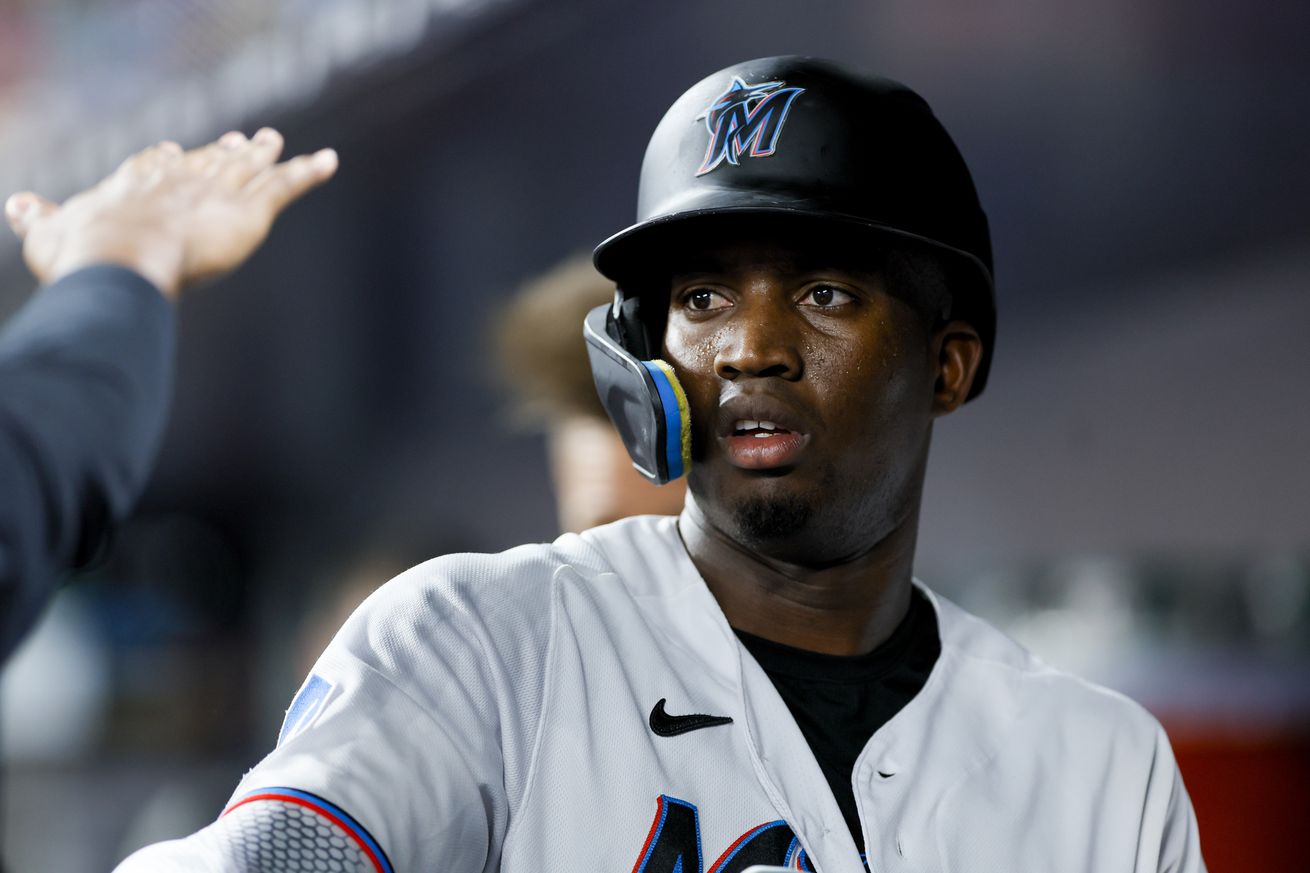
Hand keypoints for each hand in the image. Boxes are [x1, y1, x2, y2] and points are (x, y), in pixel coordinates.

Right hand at [4, 128, 337, 299]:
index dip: (167, 160)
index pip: (156, 165)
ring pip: (247, 168)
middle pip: (206, 160)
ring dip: (262, 153)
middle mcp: (181, 179)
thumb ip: (38, 219)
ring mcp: (217, 190)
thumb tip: (17, 205)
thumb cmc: (83, 252)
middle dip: (221, 151)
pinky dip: (309, 172)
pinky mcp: (249, 209)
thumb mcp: (49, 235)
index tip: (173, 151)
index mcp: (136, 183)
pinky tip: (330, 161)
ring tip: (273, 141)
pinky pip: (286, 185)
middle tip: (237, 140)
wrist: (122, 255)